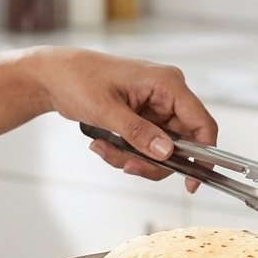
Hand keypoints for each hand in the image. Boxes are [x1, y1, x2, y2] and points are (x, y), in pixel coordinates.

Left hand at [29, 48, 217, 190]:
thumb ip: (138, 133)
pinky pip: (144, 145)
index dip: (203, 154)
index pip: (202, 123)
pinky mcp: (142, 117)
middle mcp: (166, 94)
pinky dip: (125, 152)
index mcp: (166, 83)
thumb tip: (166, 152)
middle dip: (152, 160)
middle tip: (127, 166)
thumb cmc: (78, 79)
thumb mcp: (107, 110)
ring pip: (160, 149)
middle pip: (181, 144)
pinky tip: (102, 144)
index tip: (192, 181)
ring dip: (133, 157)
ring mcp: (154, 107)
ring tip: (103, 148)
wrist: (54, 76)